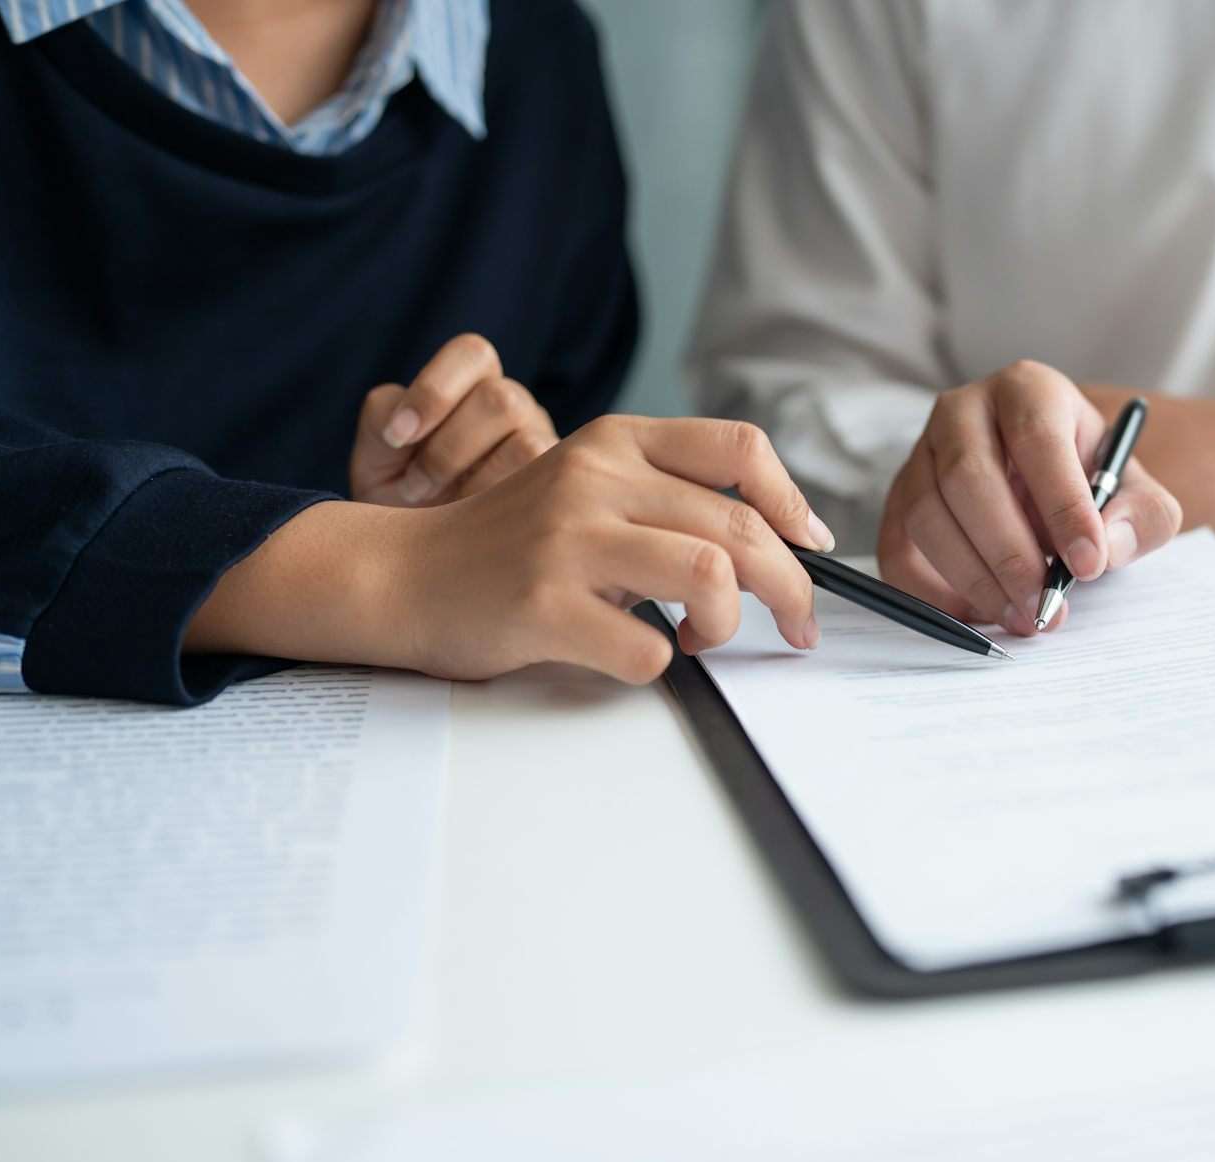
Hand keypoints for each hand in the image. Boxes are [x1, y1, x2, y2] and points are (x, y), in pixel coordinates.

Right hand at [192, 416, 838, 684]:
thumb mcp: (589, 489)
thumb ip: (665, 497)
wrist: (403, 575)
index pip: (739, 448)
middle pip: (741, 531)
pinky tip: (632, 654)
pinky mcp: (544, 603)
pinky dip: (660, 667)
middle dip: (791, 592)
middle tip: (798, 628)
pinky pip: (649, 650)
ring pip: (711, 579)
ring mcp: (568, 540)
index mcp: (615, 441)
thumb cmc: (511, 545)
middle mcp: (595, 477)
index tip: (812, 546)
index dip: (792, 502)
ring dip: (728, 627)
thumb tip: (777, 544)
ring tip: (702, 639)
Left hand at [348, 333, 557, 505]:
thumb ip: (383, 416)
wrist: (417, 556)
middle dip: (448, 447)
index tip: (397, 437)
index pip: (472, 353)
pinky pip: (536, 480)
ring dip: (473, 479)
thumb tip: (407, 422)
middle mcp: (515, 406)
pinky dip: (491, 499)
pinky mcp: (557, 485)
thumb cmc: (399, 497)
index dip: (434, 390)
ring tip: (439, 507)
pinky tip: (470, 521)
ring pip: (524, 440)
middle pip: (499, 397)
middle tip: (414, 486)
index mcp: (472, 383)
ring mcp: (543, 443)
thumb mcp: (375, 454)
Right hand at [878, 361, 1183, 633]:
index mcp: (1028, 391)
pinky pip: (896, 549)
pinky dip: (931, 592)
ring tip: (1019, 617)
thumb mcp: (1135, 491)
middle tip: (1045, 606)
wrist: (1049, 482)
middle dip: (1009, 554)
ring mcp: (921, 453)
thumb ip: (1142, 515)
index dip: (1063, 505)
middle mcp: (963, 411)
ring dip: (972, 578)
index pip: (1038, 439)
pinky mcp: (899, 499)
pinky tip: (978, 614)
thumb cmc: (1088, 480)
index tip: (1090, 564)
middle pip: (968, 477)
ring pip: (926, 515)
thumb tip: (1106, 548)